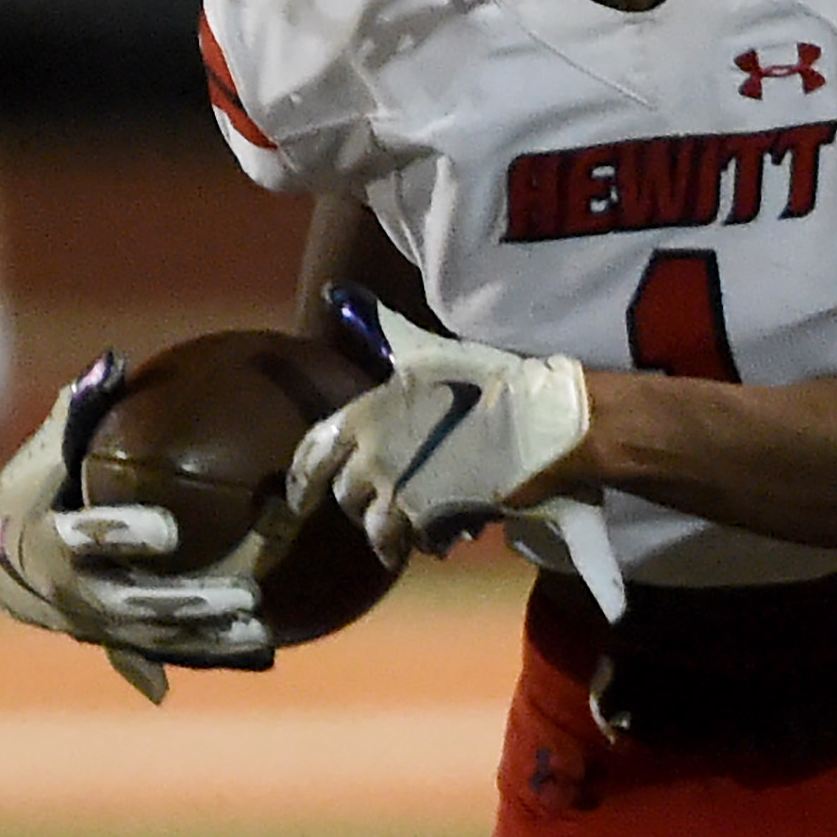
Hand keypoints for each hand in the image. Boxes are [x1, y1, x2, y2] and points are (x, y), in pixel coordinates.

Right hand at [0, 353, 272, 702]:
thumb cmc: (37, 488)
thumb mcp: (48, 450)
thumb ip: (80, 409)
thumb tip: (112, 363)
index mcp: (49, 541)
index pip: (83, 540)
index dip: (121, 533)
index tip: (167, 528)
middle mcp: (69, 592)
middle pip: (129, 603)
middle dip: (185, 602)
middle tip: (244, 593)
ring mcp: (91, 622)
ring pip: (152, 637)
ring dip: (206, 637)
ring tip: (261, 628)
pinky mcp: (112, 638)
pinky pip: (160, 651)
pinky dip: (202, 654)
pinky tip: (257, 655)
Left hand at [288, 283, 625, 619]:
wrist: (534, 422)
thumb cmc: (482, 380)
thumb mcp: (425, 352)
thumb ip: (381, 334)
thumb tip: (336, 294)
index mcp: (364, 415)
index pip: (312, 456)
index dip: (303, 481)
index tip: (301, 499)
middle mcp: (370, 458)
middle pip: (345, 496)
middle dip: (360, 500)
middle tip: (379, 500)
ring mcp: (399, 494)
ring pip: (374, 528)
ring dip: (388, 530)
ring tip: (406, 527)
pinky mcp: (431, 522)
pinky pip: (412, 543)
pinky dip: (421, 541)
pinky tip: (438, 534)